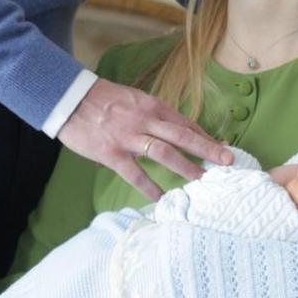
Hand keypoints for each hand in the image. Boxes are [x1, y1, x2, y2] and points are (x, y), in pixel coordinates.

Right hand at [57, 78, 232, 200]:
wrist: (69, 98)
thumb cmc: (101, 99)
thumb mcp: (132, 100)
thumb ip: (151, 115)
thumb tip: (169, 131)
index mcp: (151, 105)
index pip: (184, 122)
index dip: (204, 136)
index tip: (220, 147)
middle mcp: (145, 119)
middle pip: (183, 135)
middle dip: (208, 149)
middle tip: (228, 162)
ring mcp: (129, 137)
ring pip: (165, 152)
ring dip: (186, 167)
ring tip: (202, 181)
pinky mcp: (111, 152)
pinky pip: (135, 173)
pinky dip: (150, 187)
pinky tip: (161, 199)